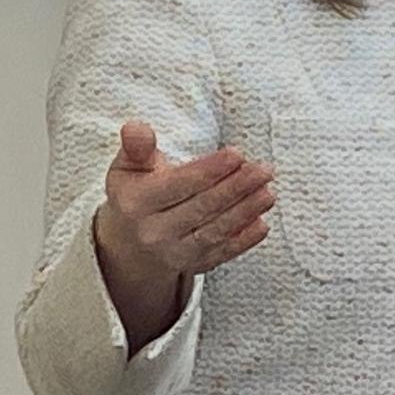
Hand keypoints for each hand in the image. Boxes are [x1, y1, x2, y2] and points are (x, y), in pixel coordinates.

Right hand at [94, 120, 273, 285]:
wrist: (131, 243)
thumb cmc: (135, 194)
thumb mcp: (126, 168)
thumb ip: (136, 147)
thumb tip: (137, 128)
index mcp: (136, 203)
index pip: (178, 185)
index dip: (209, 170)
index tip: (237, 154)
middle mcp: (154, 232)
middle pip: (201, 208)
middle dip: (236, 188)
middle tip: (263, 170)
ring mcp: (174, 253)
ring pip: (215, 232)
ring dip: (245, 212)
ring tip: (268, 193)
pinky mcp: (193, 265)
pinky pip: (221, 254)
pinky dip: (243, 241)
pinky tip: (262, 223)